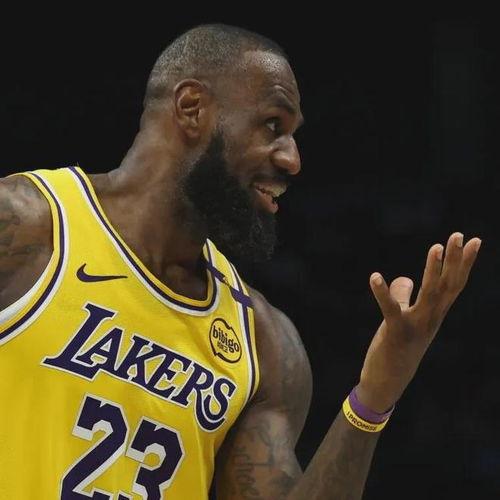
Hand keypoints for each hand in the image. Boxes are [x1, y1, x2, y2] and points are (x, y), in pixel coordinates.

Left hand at [356, 232, 480, 412]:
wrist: (387, 382)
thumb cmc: (397, 348)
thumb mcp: (403, 318)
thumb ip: (404, 295)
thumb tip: (404, 278)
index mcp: (434, 313)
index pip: (453, 284)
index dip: (464, 263)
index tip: (474, 241)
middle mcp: (431, 318)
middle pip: (447, 285)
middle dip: (454, 260)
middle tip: (459, 235)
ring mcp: (416, 326)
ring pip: (429, 294)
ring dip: (433, 270)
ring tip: (436, 247)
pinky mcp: (396, 332)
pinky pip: (390, 309)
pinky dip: (383, 293)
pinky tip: (375, 277)